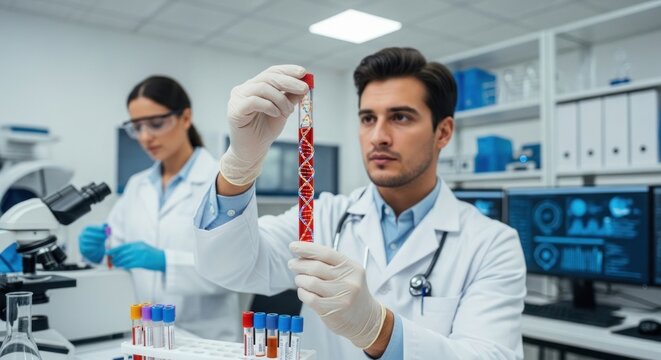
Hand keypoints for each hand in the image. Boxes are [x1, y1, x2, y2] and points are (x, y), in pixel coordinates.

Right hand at [78, 224, 107, 263]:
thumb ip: (102, 228)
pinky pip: (90, 248)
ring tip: (103, 242)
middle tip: (106, 236)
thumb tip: (106, 224)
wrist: (92, 250)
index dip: (97, 228)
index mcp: (85, 230)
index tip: (104, 230)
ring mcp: (81, 242)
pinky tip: (99, 247)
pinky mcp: (83, 249)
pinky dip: (95, 247)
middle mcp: (82, 235)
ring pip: (90, 241)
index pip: (90, 228)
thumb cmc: (97, 239)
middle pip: (90, 234)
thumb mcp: (100, 233)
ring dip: (98, 241)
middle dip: (99, 235)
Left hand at [107, 241, 165, 271]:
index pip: (122, 246)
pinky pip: (128, 265)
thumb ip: (133, 248)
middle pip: (122, 253)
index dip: (114, 250)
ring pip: (124, 259)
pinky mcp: (140, 263)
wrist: (162, 259)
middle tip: (112, 261)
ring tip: (116, 264)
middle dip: (115, 258)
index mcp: (137, 243)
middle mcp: (137, 248)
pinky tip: (123, 267)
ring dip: (118, 263)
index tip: (108, 252)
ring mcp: (139, 255)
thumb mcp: (143, 247)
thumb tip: (121, 252)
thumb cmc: (152, 254)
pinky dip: (124, 266)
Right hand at [221, 65, 308, 185]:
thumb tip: (304, 86)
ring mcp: (237, 98)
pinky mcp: (234, 110)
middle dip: (289, 82)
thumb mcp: (283, 111)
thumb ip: (290, 97)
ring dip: (280, 99)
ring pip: (262, 88)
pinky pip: (254, 101)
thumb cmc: (265, 130)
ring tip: (288, 111)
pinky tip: (276, 114)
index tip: (303, 72)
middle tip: (304, 88)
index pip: (271, 72)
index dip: (287, 70)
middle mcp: (244, 89)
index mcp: (255, 86)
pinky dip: (269, 106)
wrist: (253, 151)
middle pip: (268, 78)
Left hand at [288, 242, 385, 348]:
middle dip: (299, 264)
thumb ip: (329, 263)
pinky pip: (309, 297)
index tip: (294, 246)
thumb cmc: (351, 293)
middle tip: (292, 264)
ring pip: (310, 282)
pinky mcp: (332, 310)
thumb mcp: (347, 274)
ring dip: (300, 279)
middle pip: (316, 267)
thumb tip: (304, 253)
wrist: (365, 318)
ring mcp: (341, 297)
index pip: (326, 253)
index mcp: (351, 267)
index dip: (307, 248)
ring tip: (300, 279)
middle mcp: (348, 281)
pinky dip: (302, 292)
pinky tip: (304, 291)